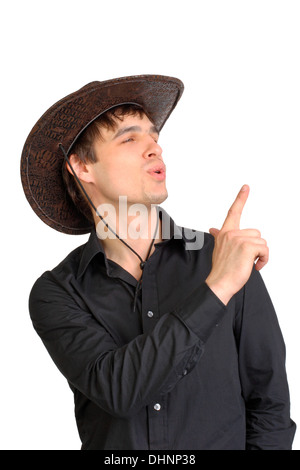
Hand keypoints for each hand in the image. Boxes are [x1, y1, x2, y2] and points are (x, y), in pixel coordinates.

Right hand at [205, 185, 268, 304]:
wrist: (219, 283)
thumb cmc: (222, 270)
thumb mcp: (219, 249)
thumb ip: (219, 236)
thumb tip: (213, 229)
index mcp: (224, 233)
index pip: (233, 212)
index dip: (240, 199)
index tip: (246, 187)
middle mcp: (230, 233)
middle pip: (256, 233)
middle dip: (256, 247)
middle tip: (247, 259)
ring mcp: (238, 239)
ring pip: (262, 242)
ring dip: (261, 255)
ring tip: (249, 264)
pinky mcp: (247, 246)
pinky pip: (264, 249)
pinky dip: (264, 259)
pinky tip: (255, 266)